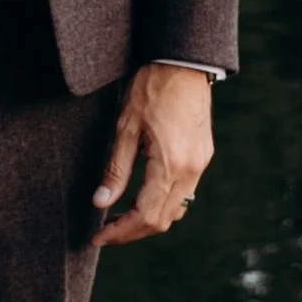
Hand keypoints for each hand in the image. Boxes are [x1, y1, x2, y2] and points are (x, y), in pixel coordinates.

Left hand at [92, 63, 212, 245]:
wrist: (183, 63)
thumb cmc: (151, 90)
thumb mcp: (125, 128)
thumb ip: (115, 170)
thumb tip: (100, 203)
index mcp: (170, 164)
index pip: (145, 215)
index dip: (120, 232)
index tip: (98, 237)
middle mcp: (191, 170)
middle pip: (162, 220)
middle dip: (131, 232)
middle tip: (104, 233)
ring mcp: (200, 165)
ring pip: (175, 211)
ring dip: (148, 220)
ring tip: (119, 219)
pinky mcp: (202, 157)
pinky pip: (184, 194)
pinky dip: (162, 205)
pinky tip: (141, 199)